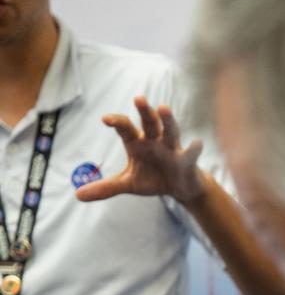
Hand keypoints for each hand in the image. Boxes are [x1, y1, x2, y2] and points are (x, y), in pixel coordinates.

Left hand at [76, 97, 205, 204]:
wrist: (180, 187)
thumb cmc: (153, 178)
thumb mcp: (128, 183)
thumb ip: (106, 187)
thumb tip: (77, 195)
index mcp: (138, 142)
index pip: (125, 128)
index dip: (117, 122)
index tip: (105, 119)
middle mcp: (154, 140)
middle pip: (149, 122)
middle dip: (144, 111)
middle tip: (138, 98)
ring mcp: (172, 148)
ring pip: (169, 130)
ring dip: (167, 120)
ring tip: (163, 108)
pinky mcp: (186, 160)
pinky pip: (190, 153)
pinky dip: (193, 149)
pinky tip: (196, 143)